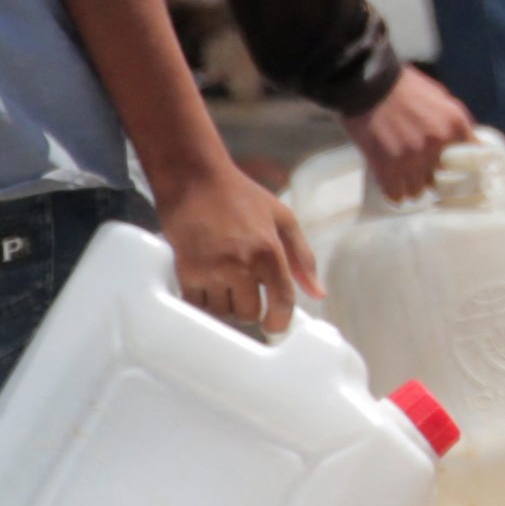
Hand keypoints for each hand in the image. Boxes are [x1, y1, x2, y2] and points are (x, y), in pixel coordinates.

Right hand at [160, 163, 321, 339]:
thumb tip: (318, 293)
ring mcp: (212, 270)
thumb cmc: (239, 196)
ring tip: (224, 279)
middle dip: (249, 308)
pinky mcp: (186, 272)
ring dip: (225, 303)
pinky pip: (197, 305)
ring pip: (222, 312)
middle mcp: (241, 264)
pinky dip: (202, 300)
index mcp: (269, 251)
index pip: (282, 302)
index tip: (275, 326)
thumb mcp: (282, 218)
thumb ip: (303, 258)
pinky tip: (206, 281)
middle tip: (244, 290)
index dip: (280, 321)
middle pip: (248, 313)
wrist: (194, 179)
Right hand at [344, 67, 473, 201]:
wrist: (367, 82)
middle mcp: (437, 145)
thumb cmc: (401, 85)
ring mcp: (412, 158)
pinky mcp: (386, 167)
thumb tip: (462, 140)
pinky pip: (395, 194)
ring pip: (418, 190)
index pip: (473, 158)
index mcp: (454, 124)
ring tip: (403, 178)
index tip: (458, 172)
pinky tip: (391, 185)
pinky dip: (393, 192)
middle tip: (423, 172)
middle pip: (443, 179)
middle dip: (433, 177)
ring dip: (412, 185)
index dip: (465, 167)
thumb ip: (452, 120)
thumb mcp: (439, 96)